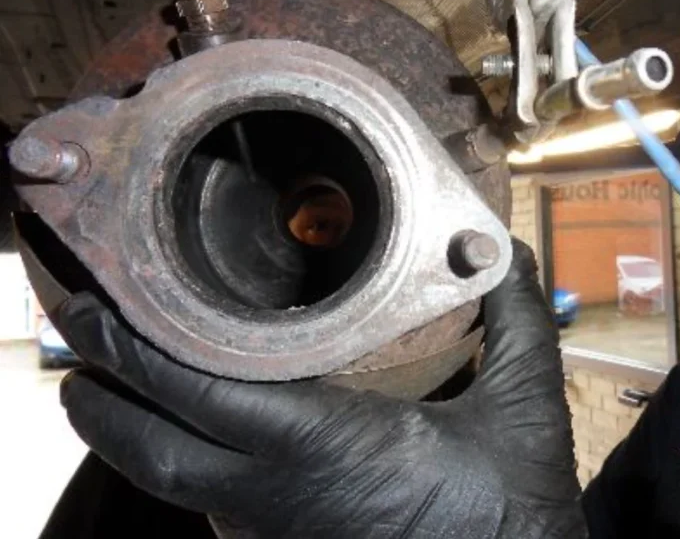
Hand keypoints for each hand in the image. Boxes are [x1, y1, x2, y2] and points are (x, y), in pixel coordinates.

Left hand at [54, 240, 584, 538]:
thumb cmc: (513, 508)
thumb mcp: (526, 404)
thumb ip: (514, 317)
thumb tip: (504, 244)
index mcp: (328, 447)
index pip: (206, 396)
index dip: (141, 353)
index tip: (104, 307)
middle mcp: (281, 496)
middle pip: (154, 450)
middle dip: (102, 392)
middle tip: (79, 332)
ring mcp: (275, 531)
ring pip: (172, 482)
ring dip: (132, 426)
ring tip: (113, 373)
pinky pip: (206, 502)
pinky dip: (177, 456)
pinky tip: (189, 426)